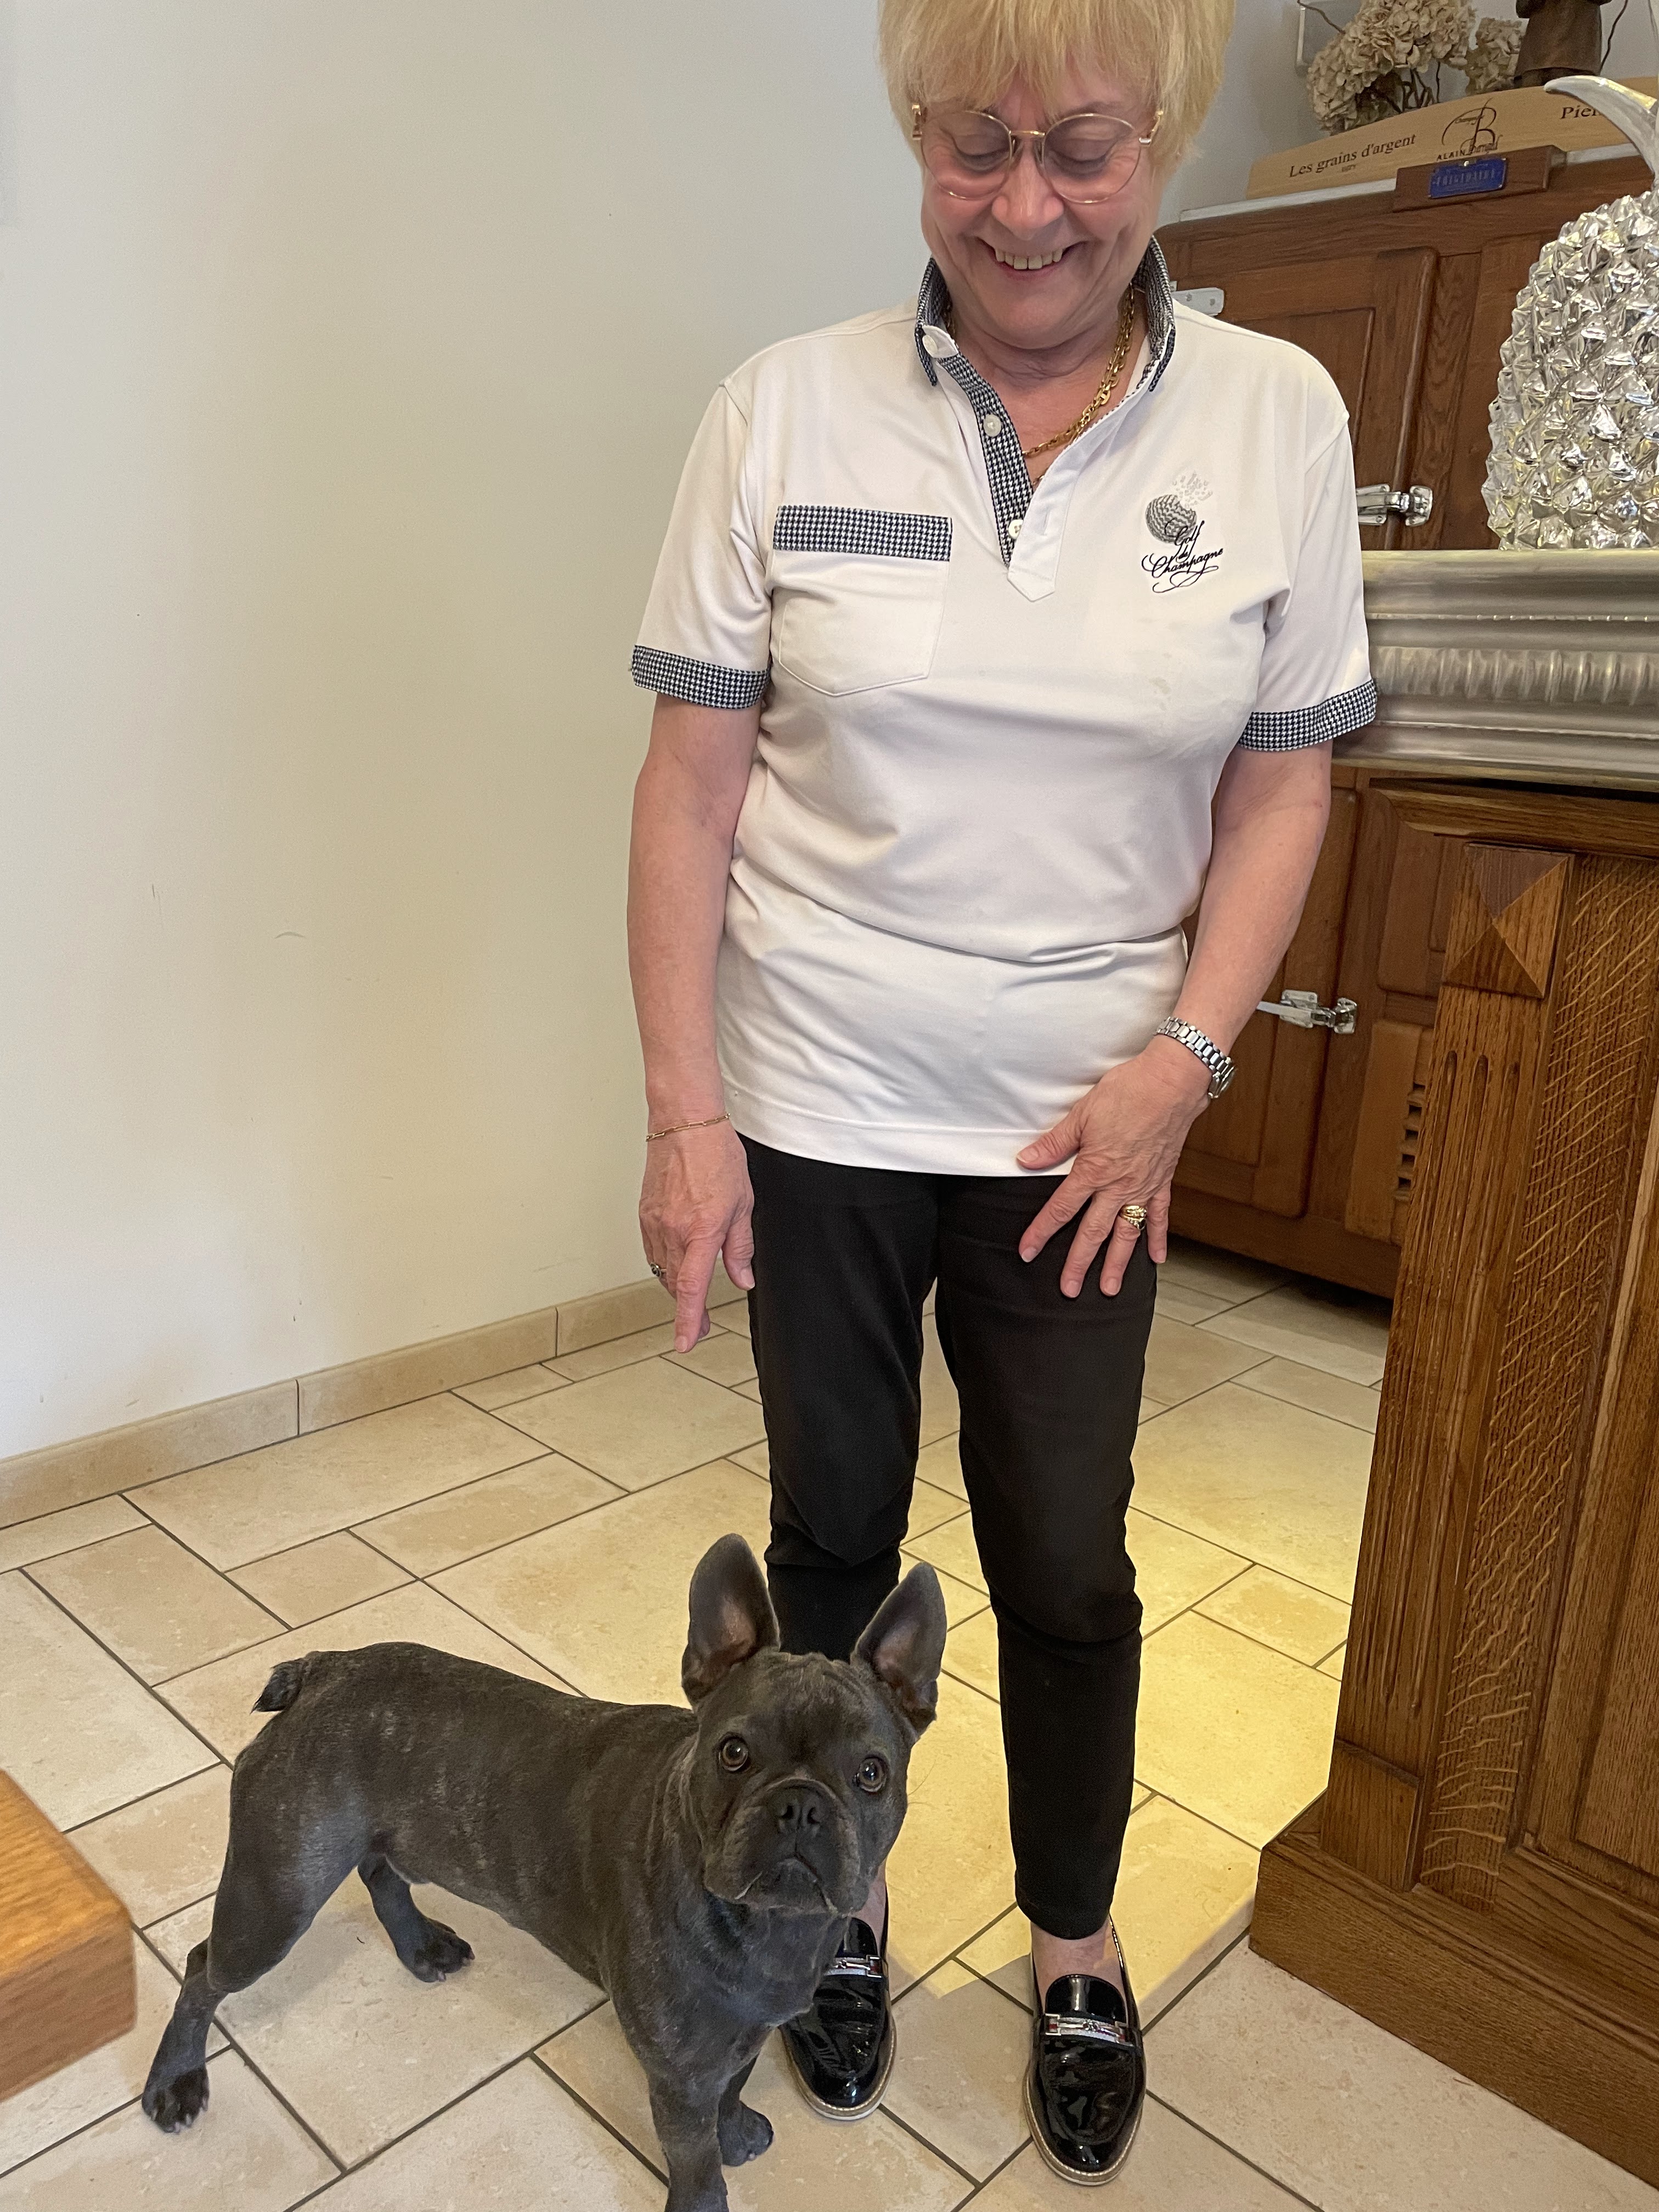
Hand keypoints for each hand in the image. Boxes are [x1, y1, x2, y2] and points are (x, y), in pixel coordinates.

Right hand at [639, 1121, 755, 1350]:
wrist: (684, 1123)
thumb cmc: (716, 1155)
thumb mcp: (742, 1204)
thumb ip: (739, 1246)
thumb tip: (742, 1276)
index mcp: (700, 1230)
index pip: (691, 1287)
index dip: (688, 1319)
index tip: (686, 1342)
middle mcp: (672, 1230)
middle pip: (675, 1284)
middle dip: (687, 1308)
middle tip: (699, 1325)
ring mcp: (654, 1223)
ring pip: (662, 1269)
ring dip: (677, 1286)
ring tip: (692, 1296)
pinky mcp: (644, 1214)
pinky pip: (653, 1250)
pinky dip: (666, 1263)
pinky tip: (677, 1264)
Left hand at [1015, 1042, 1211, 1295]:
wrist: (1172, 1082)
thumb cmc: (1128, 1091)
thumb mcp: (1082, 1114)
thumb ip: (1054, 1143)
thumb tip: (1026, 1160)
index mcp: (1093, 1170)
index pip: (1060, 1209)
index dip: (1041, 1232)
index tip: (1027, 1252)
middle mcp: (1119, 1185)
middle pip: (1093, 1232)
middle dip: (1078, 1263)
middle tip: (1067, 1290)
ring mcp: (1144, 1186)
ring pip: (1127, 1233)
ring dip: (1117, 1263)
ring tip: (1108, 1288)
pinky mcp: (1163, 1180)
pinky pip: (1160, 1216)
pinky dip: (1158, 1238)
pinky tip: (1155, 1258)